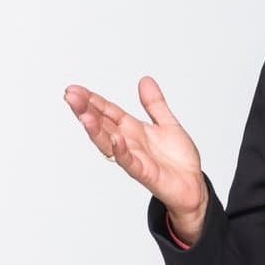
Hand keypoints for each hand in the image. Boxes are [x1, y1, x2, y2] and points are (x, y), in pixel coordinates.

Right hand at [63, 77, 208, 225]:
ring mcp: (134, 158)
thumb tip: (144, 80)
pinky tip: (115, 139)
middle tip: (70, 96)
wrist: (193, 185)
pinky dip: (121, 151)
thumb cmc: (177, 159)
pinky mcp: (145, 173)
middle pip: (102, 125)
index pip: (108, 112)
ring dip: (95, 130)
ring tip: (84, 116)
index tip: (74, 89)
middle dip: (86, 111)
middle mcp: (129, 143)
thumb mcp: (167, 123)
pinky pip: (130, 162)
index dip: (92, 100)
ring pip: (109, 143)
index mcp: (132, 130)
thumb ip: (154, 103)